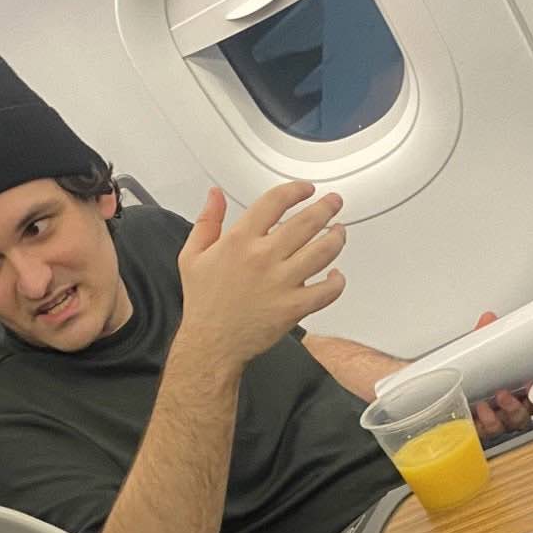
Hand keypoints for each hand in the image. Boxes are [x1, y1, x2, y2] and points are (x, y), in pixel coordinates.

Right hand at [173, 182, 347, 377]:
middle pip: (307, 221)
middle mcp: (263, 257)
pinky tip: (336, 275)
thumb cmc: (204, 303)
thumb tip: (214, 195)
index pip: (275, 201)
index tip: (305, 190)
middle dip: (327, 207)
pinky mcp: (294, 307)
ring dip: (337, 237)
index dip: (296, 190)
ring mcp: (281, 282)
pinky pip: (327, 290)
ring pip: (323, 251)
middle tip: (334, 202)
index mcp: (240, 241)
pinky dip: (337, 281)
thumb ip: (207, 221)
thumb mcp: (192, 255)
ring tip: (339, 232)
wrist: (211, 343)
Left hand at [461, 312, 532, 438]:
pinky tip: (481, 409)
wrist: (434, 397)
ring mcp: (497, 421)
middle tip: (530, 388)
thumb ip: (484, 337)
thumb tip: (489, 318)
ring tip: (501, 396)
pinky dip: (488, 420)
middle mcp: (511, 407)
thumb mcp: (474, 354)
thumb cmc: (462, 378)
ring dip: (512, 410)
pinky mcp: (479, 432)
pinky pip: (489, 432)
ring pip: (516, 423)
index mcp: (517, 388)